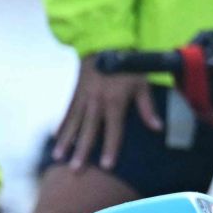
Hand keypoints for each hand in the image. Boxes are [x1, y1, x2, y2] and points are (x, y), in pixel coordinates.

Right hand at [52, 53, 160, 171]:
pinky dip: (61, 126)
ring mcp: (83, 98)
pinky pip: (68, 112)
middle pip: (89, 131)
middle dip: (82, 151)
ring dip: (66, 141)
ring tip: (58, 158)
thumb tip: (158, 128)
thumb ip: (147, 107)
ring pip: (74, 124)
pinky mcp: (75, 94)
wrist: (105, 43)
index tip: (106, 166)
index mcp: (114, 102)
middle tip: (75, 169)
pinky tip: (55, 138)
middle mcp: (96, 103)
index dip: (111, 148)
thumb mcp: (142, 84)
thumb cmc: (128, 65)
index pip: (114, 130)